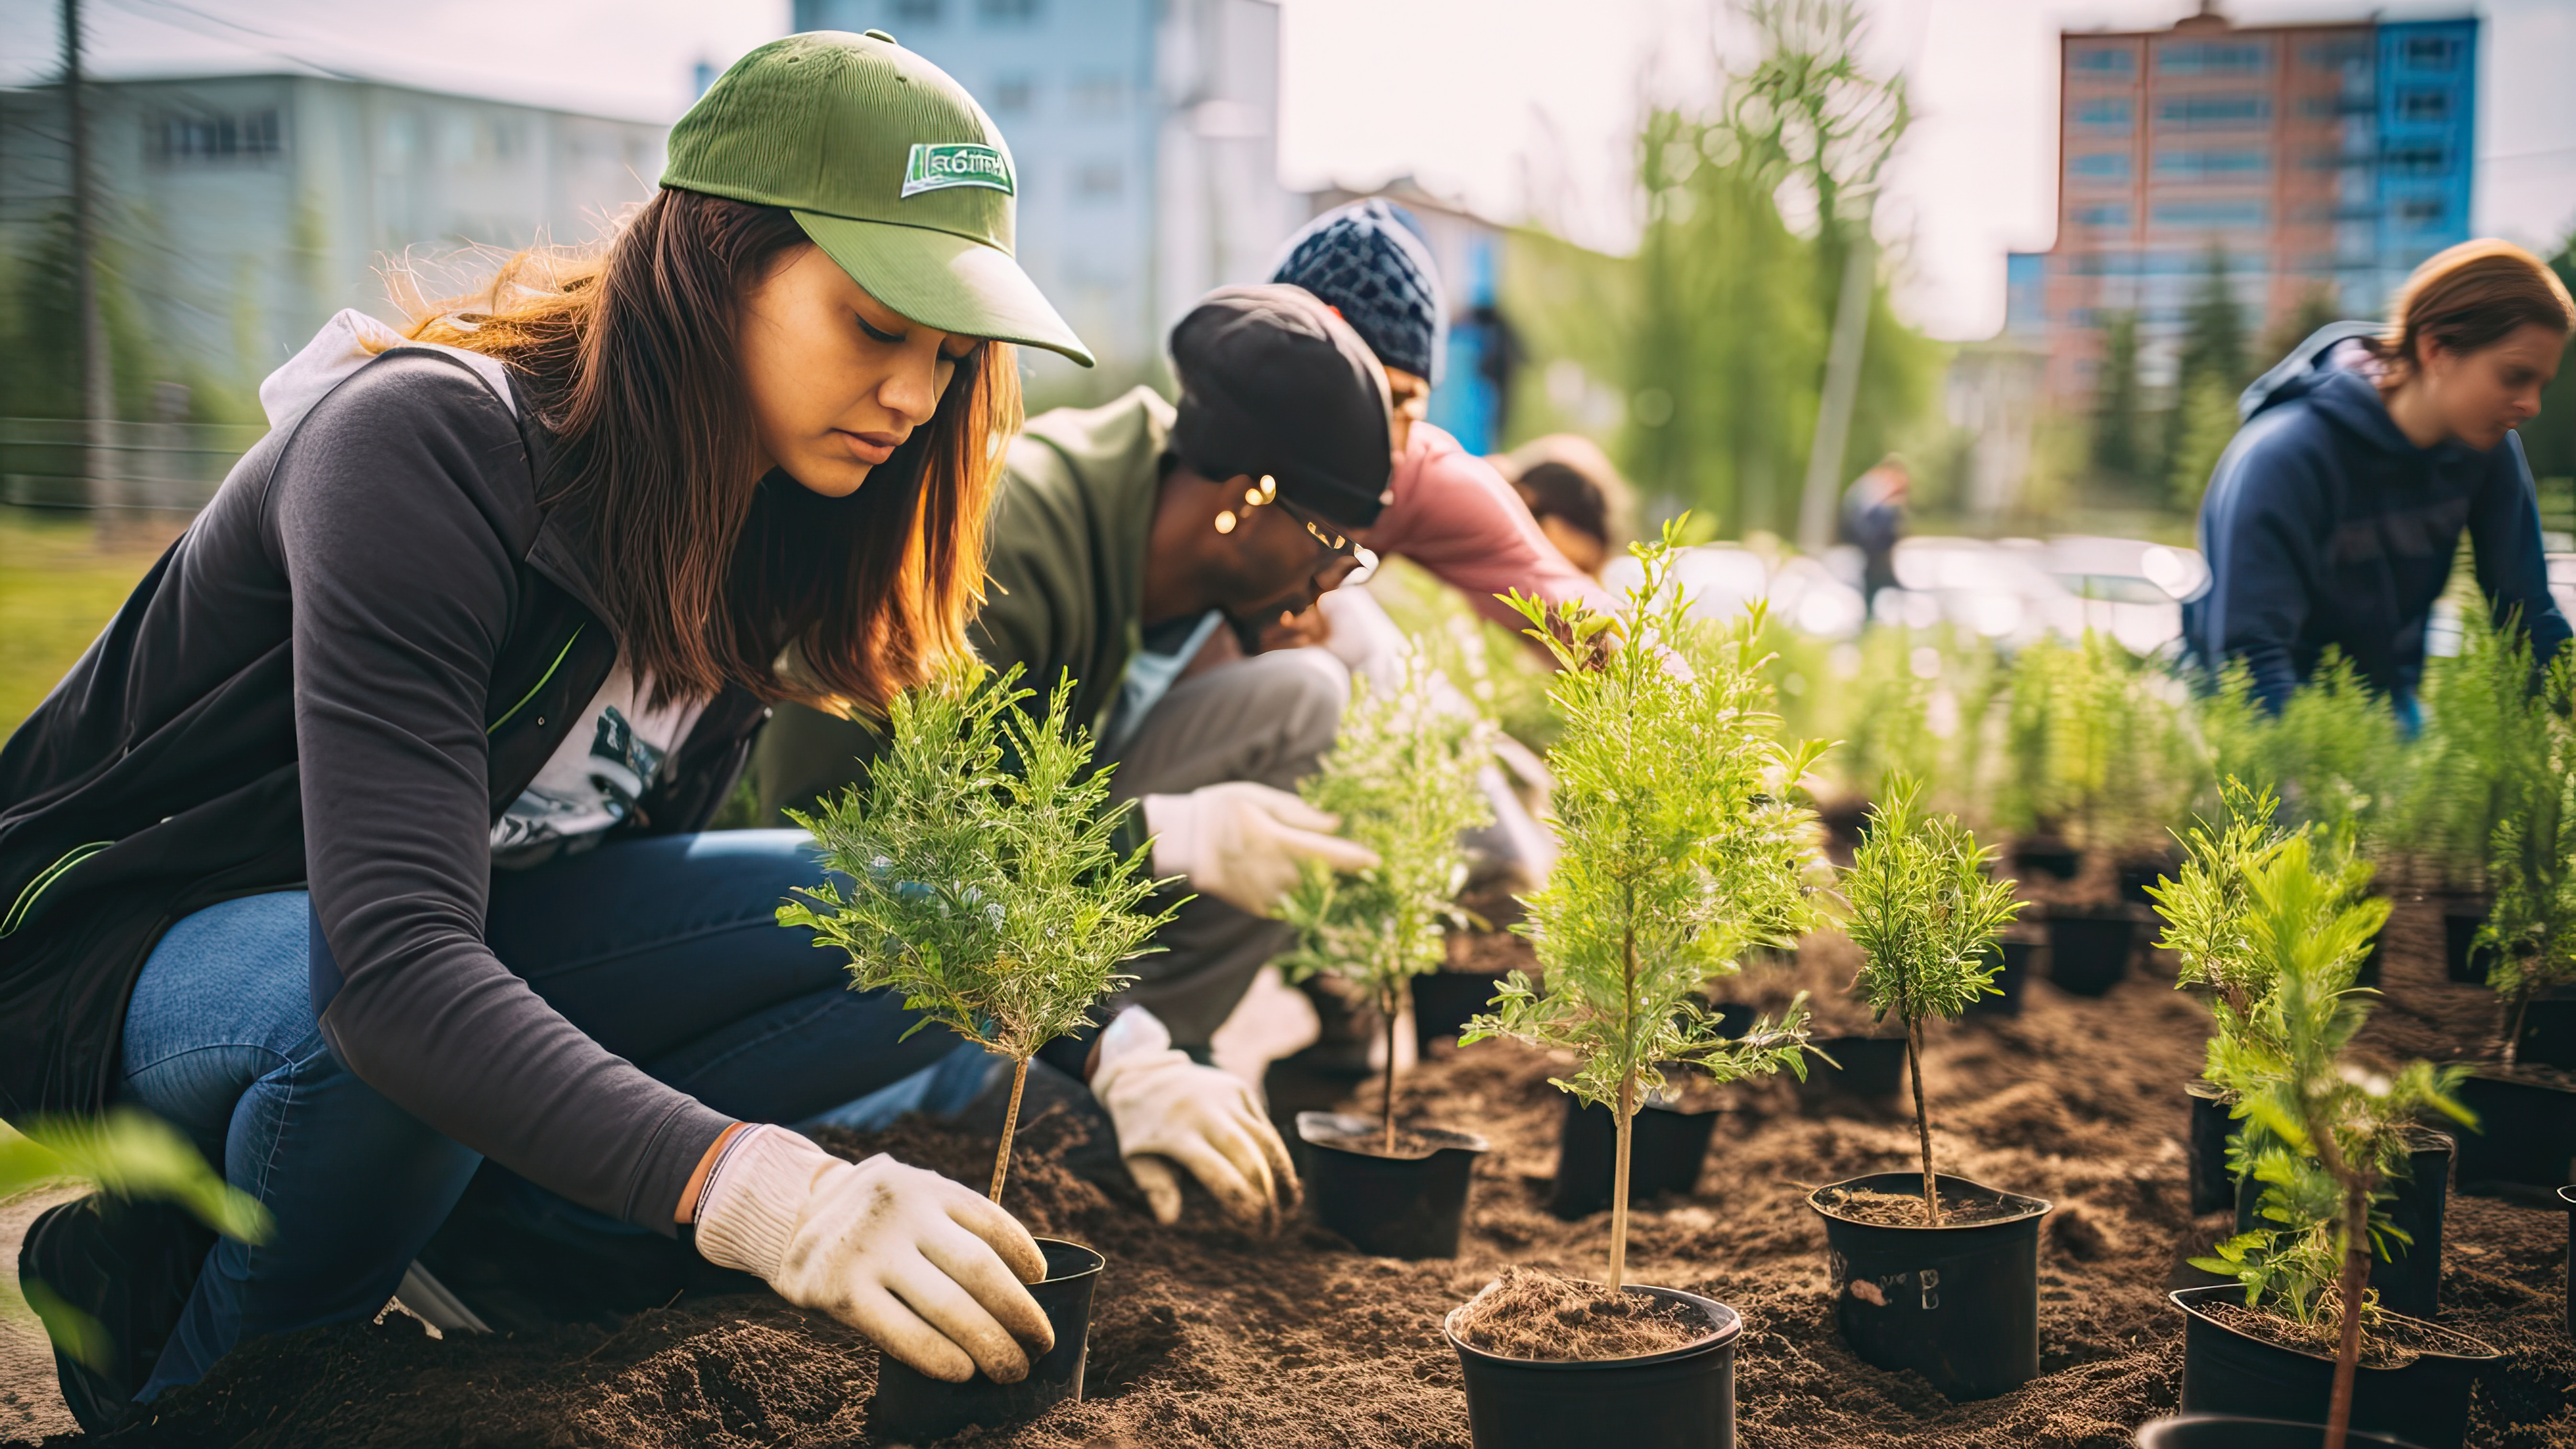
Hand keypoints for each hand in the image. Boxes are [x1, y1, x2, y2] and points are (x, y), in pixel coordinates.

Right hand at [692, 1126, 1052, 1382]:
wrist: (788, 1216)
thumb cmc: (872, 1219)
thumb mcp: (911, 1197)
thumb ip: (951, 1226)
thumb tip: (1018, 1284)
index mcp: (926, 1186)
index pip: (993, 1223)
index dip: (1025, 1257)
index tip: (1042, 1285)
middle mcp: (901, 1212)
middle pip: (979, 1271)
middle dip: (1019, 1317)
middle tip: (1040, 1347)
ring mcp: (869, 1251)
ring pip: (948, 1307)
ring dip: (991, 1346)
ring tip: (1012, 1369)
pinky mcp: (840, 1292)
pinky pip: (904, 1334)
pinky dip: (941, 1357)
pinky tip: (964, 1372)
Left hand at [1090, 1006, 1298, 1232]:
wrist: (1141, 1072)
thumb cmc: (1139, 1127)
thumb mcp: (1135, 1157)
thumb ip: (1155, 1186)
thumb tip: (1169, 1220)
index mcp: (1176, 1133)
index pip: (1218, 1173)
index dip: (1241, 1202)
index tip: (1255, 1228)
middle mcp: (1204, 1111)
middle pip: (1249, 1157)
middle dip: (1268, 1196)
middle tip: (1273, 1228)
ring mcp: (1225, 1096)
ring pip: (1265, 1139)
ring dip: (1283, 1175)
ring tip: (1290, 1207)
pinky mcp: (1238, 1088)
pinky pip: (1264, 1125)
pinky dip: (1277, 1153)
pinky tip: (1284, 1178)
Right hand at [1142, 781, 1378, 914]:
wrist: (1181, 844)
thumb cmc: (1220, 810)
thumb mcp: (1258, 798)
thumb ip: (1299, 813)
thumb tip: (1335, 824)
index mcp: (1277, 843)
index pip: (1329, 855)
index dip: (1357, 859)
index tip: (1379, 861)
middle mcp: (1275, 876)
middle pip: (1325, 879)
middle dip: (1346, 875)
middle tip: (1363, 867)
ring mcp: (1267, 896)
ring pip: (1311, 896)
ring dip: (1328, 888)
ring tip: (1336, 876)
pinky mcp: (1260, 908)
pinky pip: (1293, 905)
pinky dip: (1305, 896)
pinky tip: (1306, 883)